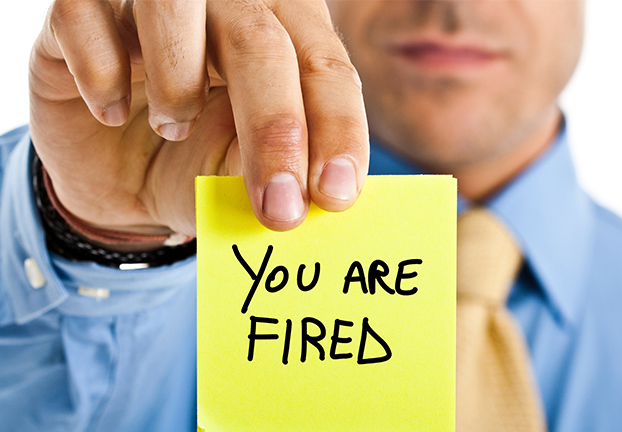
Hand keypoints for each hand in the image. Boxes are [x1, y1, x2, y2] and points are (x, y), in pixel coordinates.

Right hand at [29, 0, 368, 238]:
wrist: (115, 172)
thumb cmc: (192, 162)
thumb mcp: (239, 176)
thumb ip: (277, 175)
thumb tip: (315, 194)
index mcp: (284, 35)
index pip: (325, 66)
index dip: (338, 127)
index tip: (335, 193)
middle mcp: (227, 3)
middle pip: (261, 39)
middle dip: (274, 128)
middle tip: (277, 207)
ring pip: (175, 3)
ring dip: (177, 87)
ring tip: (172, 129)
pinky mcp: (83, 5)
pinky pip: (84, 14)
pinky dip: (101, 74)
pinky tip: (108, 112)